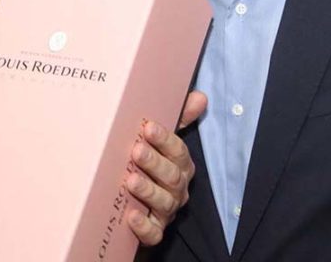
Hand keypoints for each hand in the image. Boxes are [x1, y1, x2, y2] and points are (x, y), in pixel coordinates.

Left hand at [126, 91, 207, 245]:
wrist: (132, 204)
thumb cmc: (150, 166)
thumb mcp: (161, 141)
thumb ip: (179, 119)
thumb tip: (200, 96)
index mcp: (181, 165)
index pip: (178, 151)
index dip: (164, 139)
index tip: (147, 127)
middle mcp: (178, 188)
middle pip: (172, 176)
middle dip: (154, 163)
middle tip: (136, 150)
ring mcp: (167, 210)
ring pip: (164, 202)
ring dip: (148, 191)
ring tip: (130, 181)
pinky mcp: (154, 231)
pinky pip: (154, 232)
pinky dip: (144, 225)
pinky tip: (131, 215)